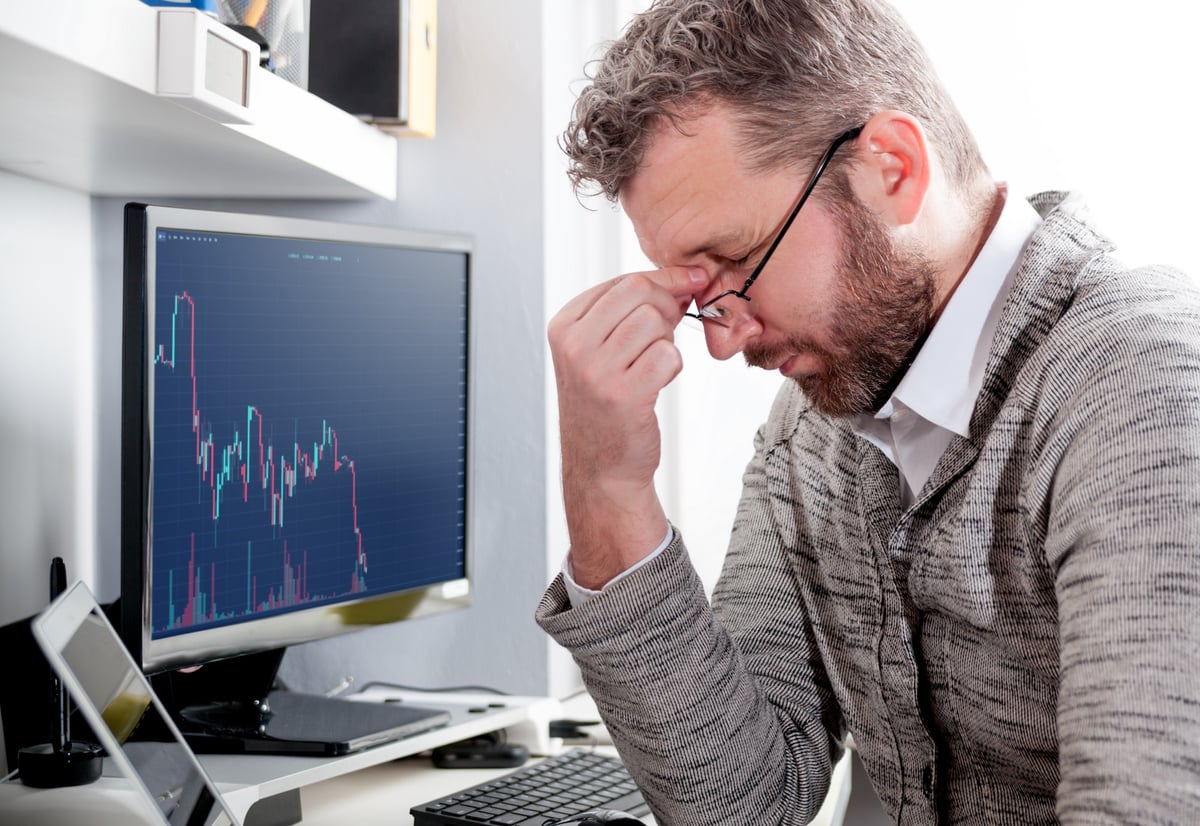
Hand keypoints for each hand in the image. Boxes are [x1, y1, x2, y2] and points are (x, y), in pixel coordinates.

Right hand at [547, 266, 708, 587]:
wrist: (601, 468)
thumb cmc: (606, 406)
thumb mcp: (599, 351)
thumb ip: (629, 313)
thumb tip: (682, 280)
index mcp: (564, 327)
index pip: (622, 281)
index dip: (663, 280)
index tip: (688, 282)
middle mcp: (573, 345)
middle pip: (640, 293)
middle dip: (669, 304)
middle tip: (673, 326)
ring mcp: (595, 370)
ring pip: (655, 322)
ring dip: (667, 341)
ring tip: (653, 365)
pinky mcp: (623, 394)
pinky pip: (668, 355)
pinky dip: (672, 367)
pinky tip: (656, 383)